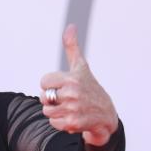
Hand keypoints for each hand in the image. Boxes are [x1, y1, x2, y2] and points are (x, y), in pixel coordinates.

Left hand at [39, 24, 117, 146]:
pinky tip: (72, 117)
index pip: (43, 82)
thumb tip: (70, 26)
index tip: (63, 86)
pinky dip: (60, 123)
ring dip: (56, 111)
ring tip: (70, 108)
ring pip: (47, 111)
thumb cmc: (90, 89)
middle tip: (67, 99)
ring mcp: (73, 109)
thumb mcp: (81, 67)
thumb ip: (72, 48)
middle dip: (53, 99)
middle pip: (43, 97)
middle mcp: (73, 93)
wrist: (106, 115)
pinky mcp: (73, 123)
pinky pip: (53, 123)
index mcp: (72, 78)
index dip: (51, 85)